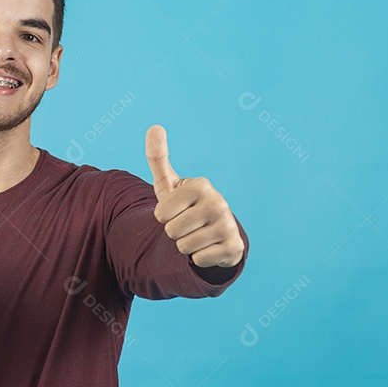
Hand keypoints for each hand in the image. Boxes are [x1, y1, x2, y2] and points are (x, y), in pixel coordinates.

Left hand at [145, 124, 243, 267]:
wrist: (214, 233)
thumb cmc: (185, 207)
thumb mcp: (169, 184)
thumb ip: (158, 158)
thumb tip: (154, 127)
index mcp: (200, 185)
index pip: (160, 214)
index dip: (163, 218)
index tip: (176, 211)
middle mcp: (217, 202)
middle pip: (172, 231)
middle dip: (174, 233)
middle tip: (186, 226)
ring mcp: (228, 224)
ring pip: (184, 247)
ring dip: (185, 246)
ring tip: (196, 235)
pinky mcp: (234, 247)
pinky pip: (199, 259)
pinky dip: (199, 258)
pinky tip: (208, 247)